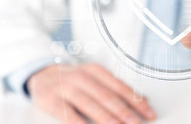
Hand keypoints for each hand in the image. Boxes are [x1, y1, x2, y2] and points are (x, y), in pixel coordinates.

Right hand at [27, 63, 156, 123]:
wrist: (41, 74)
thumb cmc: (73, 80)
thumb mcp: (94, 77)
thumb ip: (116, 88)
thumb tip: (144, 100)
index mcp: (96, 71)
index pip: (120, 87)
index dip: (136, 100)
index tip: (149, 112)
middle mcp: (81, 77)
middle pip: (106, 96)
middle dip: (123, 111)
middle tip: (136, 122)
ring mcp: (65, 87)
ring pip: (89, 104)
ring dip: (105, 117)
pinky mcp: (50, 100)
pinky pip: (66, 113)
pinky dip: (78, 122)